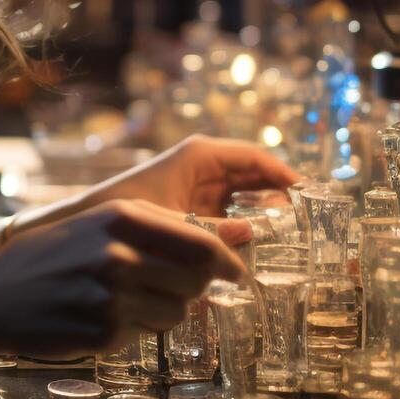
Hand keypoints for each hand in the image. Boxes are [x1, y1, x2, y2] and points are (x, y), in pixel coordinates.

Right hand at [0, 198, 248, 359]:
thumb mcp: (100, 222)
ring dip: (164, 309)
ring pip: (178, 311)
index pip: (201, 242)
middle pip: (196, 279)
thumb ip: (159, 226)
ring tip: (127, 299)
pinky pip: (149, 333)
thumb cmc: (54, 255)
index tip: (235, 271)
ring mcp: (113, 295)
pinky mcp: (106, 330)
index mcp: (122, 216)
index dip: (226, 261)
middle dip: (194, 286)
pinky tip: (106, 315)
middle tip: (172, 285)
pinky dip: (137, 327)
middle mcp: (119, 253)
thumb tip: (227, 241)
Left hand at [87, 134, 301, 237]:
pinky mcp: (195, 205)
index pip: (254, 157)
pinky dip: (244, 224)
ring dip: (263, 212)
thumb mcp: (173, 218)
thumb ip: (212, 228)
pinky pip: (229, 211)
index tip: (308, 192)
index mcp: (201, 154)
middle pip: (254, 175)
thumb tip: (252, 234)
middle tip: (303, 221)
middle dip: (278, 194)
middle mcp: (204, 165)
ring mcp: (200, 185)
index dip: (283, 173)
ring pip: (245, 195)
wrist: (91, 220)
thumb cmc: (127, 209)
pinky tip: (257, 244)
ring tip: (287, 235)